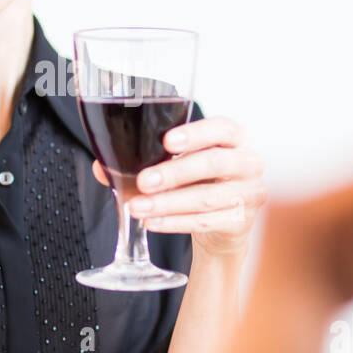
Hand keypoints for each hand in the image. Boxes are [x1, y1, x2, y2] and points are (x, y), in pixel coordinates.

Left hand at [91, 115, 267, 256]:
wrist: (223, 224)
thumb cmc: (198, 183)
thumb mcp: (176, 166)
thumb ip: (143, 162)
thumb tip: (102, 167)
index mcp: (234, 138)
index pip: (222, 128)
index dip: (196, 134)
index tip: (167, 142)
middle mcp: (248, 162)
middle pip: (215, 163)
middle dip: (175, 173)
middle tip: (143, 182)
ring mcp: (250, 193)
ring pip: (208, 197)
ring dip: (169, 203)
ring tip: (139, 208)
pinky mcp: (242, 221)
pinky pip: (208, 222)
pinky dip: (176, 223)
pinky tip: (153, 223)